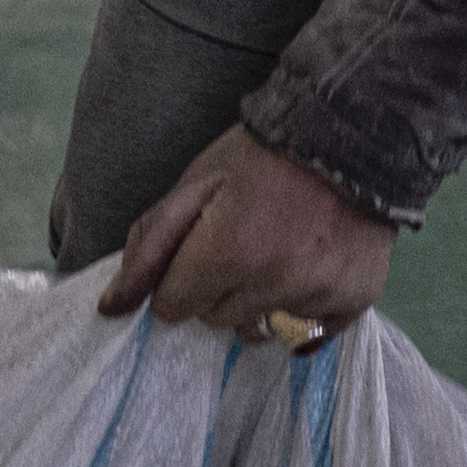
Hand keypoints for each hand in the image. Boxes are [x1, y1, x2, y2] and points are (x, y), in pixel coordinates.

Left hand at [102, 127, 396, 339]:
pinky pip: (310, 335)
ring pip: (260, 330)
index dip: (182, 276)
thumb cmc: (264, 153)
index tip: (203, 248)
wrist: (353, 132)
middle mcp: (274, 282)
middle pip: (216, 319)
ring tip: (280, 253)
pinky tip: (311, 268)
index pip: (173, 307)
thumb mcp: (197, 183)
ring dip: (258, 302)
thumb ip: (150, 245)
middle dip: (219, 288)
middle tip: (245, 240)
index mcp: (229, 251)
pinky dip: (303, 309)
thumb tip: (111, 307)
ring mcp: (319, 295)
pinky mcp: (355, 301)